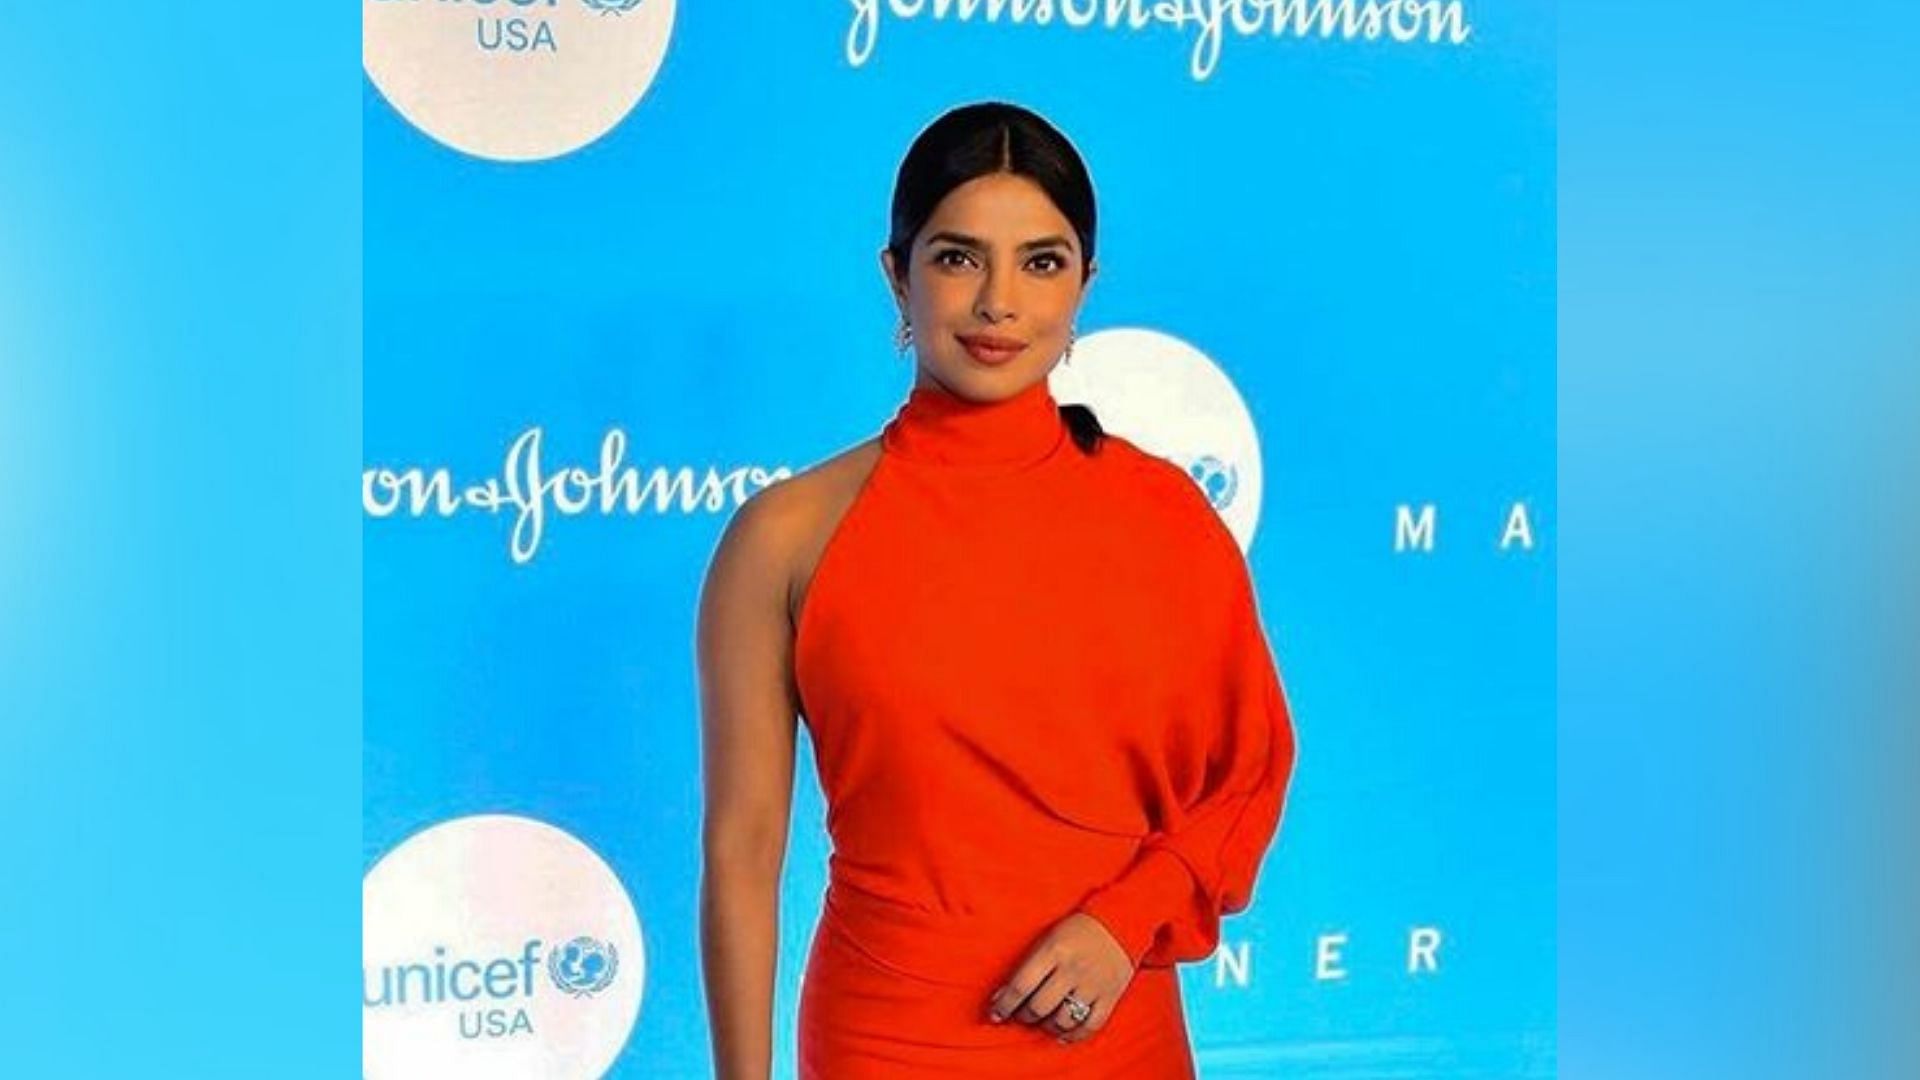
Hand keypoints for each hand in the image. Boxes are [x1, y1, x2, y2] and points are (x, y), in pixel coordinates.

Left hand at [985, 912, 1134, 1044]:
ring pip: (1062, 1020)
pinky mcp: (1110, 996)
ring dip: (1046, 1026)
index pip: (1021, 985)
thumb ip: (1028, 964)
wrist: (1121, 920)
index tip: (995, 1014)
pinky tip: (1061, 1035)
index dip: (1004, 1005)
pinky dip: (1073, 1036)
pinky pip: (1089, 1026)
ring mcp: (1093, 984)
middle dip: (1024, 1016)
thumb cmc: (1077, 930)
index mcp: (1054, 949)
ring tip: (1041, 1022)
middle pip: (1039, 1007)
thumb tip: (1002, 996)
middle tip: (1020, 1015)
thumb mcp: (1049, 937)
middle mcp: (1073, 969)